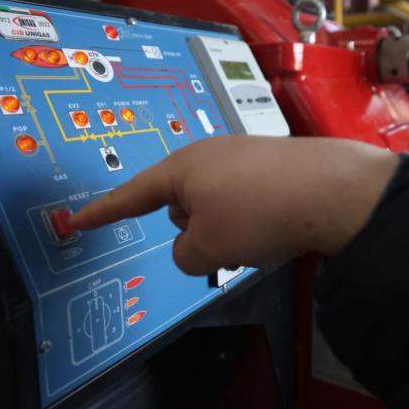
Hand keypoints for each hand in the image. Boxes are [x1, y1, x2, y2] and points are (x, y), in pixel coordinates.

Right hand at [69, 136, 398, 274]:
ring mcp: (240, 156)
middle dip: (194, 230)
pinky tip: (275, 224)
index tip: (76, 219)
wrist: (332, 190)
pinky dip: (251, 219)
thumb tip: (195, 246)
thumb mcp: (208, 248)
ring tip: (257, 233)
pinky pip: (243, 201)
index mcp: (180, 168)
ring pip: (214, 208)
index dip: (102, 212)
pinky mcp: (268, 165)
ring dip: (225, 228)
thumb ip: (185, 255)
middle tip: (225, 241)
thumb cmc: (259, 213)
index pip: (130, 195)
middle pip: (179, 206)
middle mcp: (206, 154)